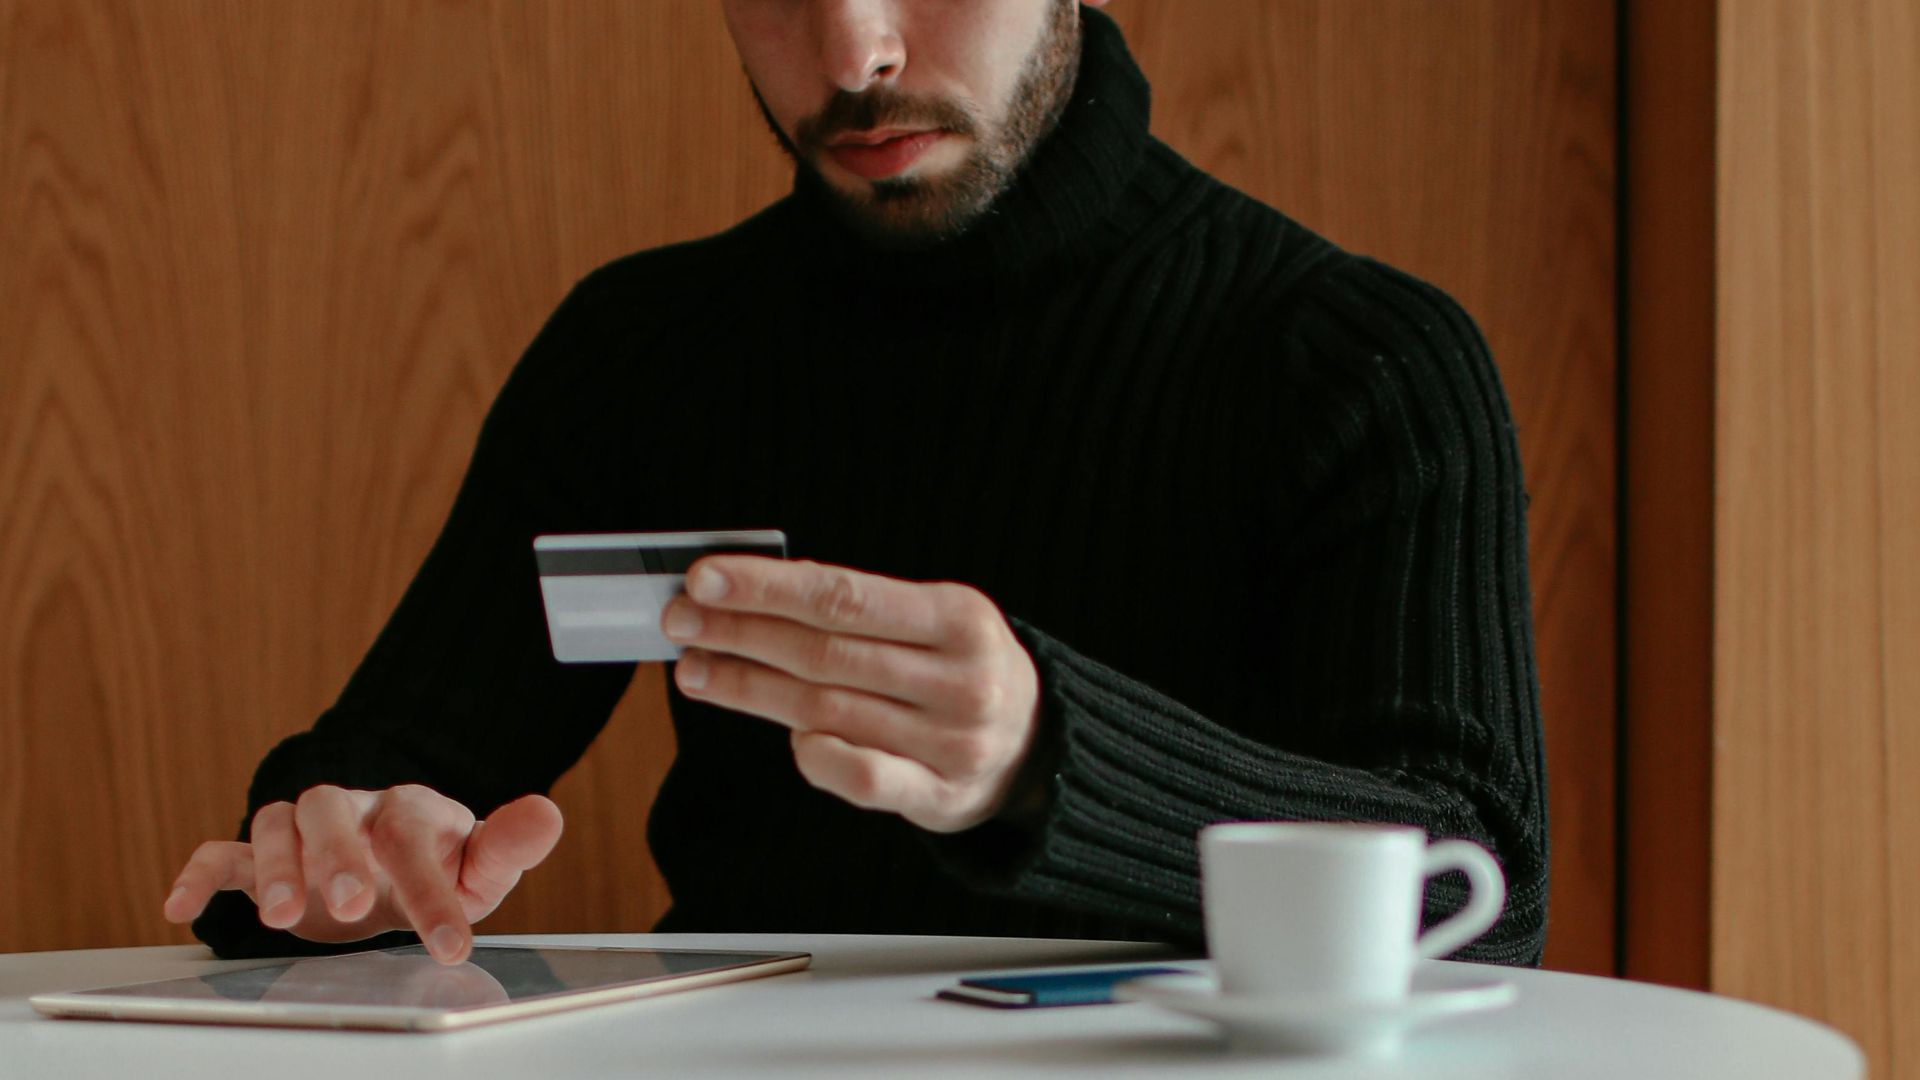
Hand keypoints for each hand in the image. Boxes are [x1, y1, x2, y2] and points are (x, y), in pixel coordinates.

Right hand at [163, 786, 562, 964]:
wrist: (393, 858)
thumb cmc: (441, 861)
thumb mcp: (482, 863)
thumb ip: (510, 844)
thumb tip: (548, 813)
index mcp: (409, 810)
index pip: (416, 840)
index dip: (433, 892)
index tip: (452, 945)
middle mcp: (350, 811)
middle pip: (329, 810)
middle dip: (335, 856)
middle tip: (350, 907)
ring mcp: (303, 832)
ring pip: (275, 823)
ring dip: (275, 865)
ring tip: (281, 918)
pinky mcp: (262, 859)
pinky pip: (221, 854)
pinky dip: (199, 873)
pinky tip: (181, 907)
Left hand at [660, 557, 1040, 832]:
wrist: (1039, 744)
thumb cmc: (960, 668)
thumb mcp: (934, 619)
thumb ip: (855, 609)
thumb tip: (749, 591)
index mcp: (959, 617)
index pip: (844, 596)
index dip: (768, 587)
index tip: (705, 578)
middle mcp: (961, 679)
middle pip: (826, 653)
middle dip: (741, 633)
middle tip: (681, 621)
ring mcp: (952, 743)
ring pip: (827, 711)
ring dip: (750, 688)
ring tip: (699, 669)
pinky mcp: (939, 796)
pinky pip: (860, 776)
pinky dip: (815, 755)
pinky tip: (781, 735)